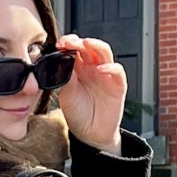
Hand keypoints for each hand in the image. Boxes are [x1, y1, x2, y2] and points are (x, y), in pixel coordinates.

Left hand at [55, 34, 125, 152]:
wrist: (90, 134)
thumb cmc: (78, 114)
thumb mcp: (66, 95)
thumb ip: (66, 78)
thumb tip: (61, 62)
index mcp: (78, 68)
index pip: (75, 49)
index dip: (68, 43)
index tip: (59, 44)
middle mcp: (92, 68)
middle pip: (89, 47)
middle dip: (79, 42)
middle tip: (68, 42)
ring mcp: (106, 74)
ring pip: (104, 52)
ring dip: (96, 45)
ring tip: (86, 43)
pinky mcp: (118, 84)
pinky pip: (117, 71)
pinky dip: (110, 67)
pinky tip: (100, 69)